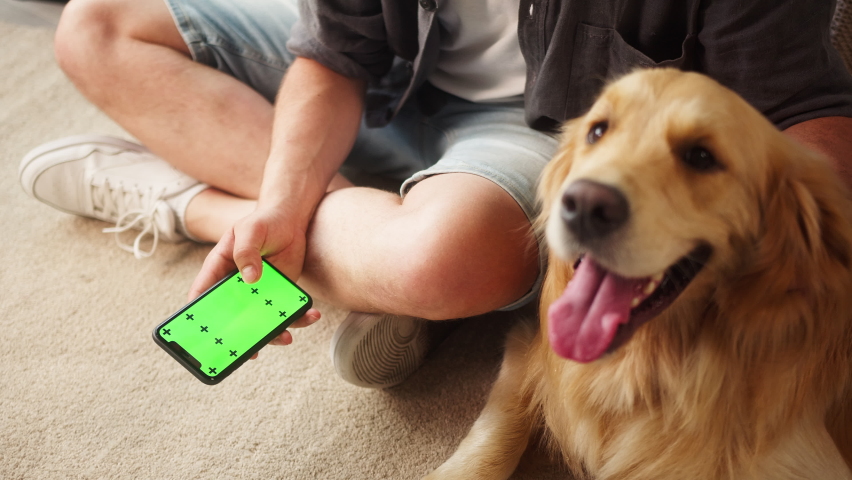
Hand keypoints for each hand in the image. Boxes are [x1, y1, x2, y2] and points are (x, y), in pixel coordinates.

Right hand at [189, 205, 317, 357]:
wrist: (291, 220)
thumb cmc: (263, 222)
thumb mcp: (250, 231)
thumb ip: (246, 252)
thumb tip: (249, 278)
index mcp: (219, 270)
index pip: (202, 296)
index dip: (198, 317)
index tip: (205, 335)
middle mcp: (236, 286)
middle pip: (231, 317)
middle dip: (239, 336)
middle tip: (249, 351)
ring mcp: (257, 293)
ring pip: (259, 321)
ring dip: (272, 333)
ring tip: (287, 337)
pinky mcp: (278, 294)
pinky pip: (283, 312)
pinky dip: (295, 318)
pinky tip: (309, 316)